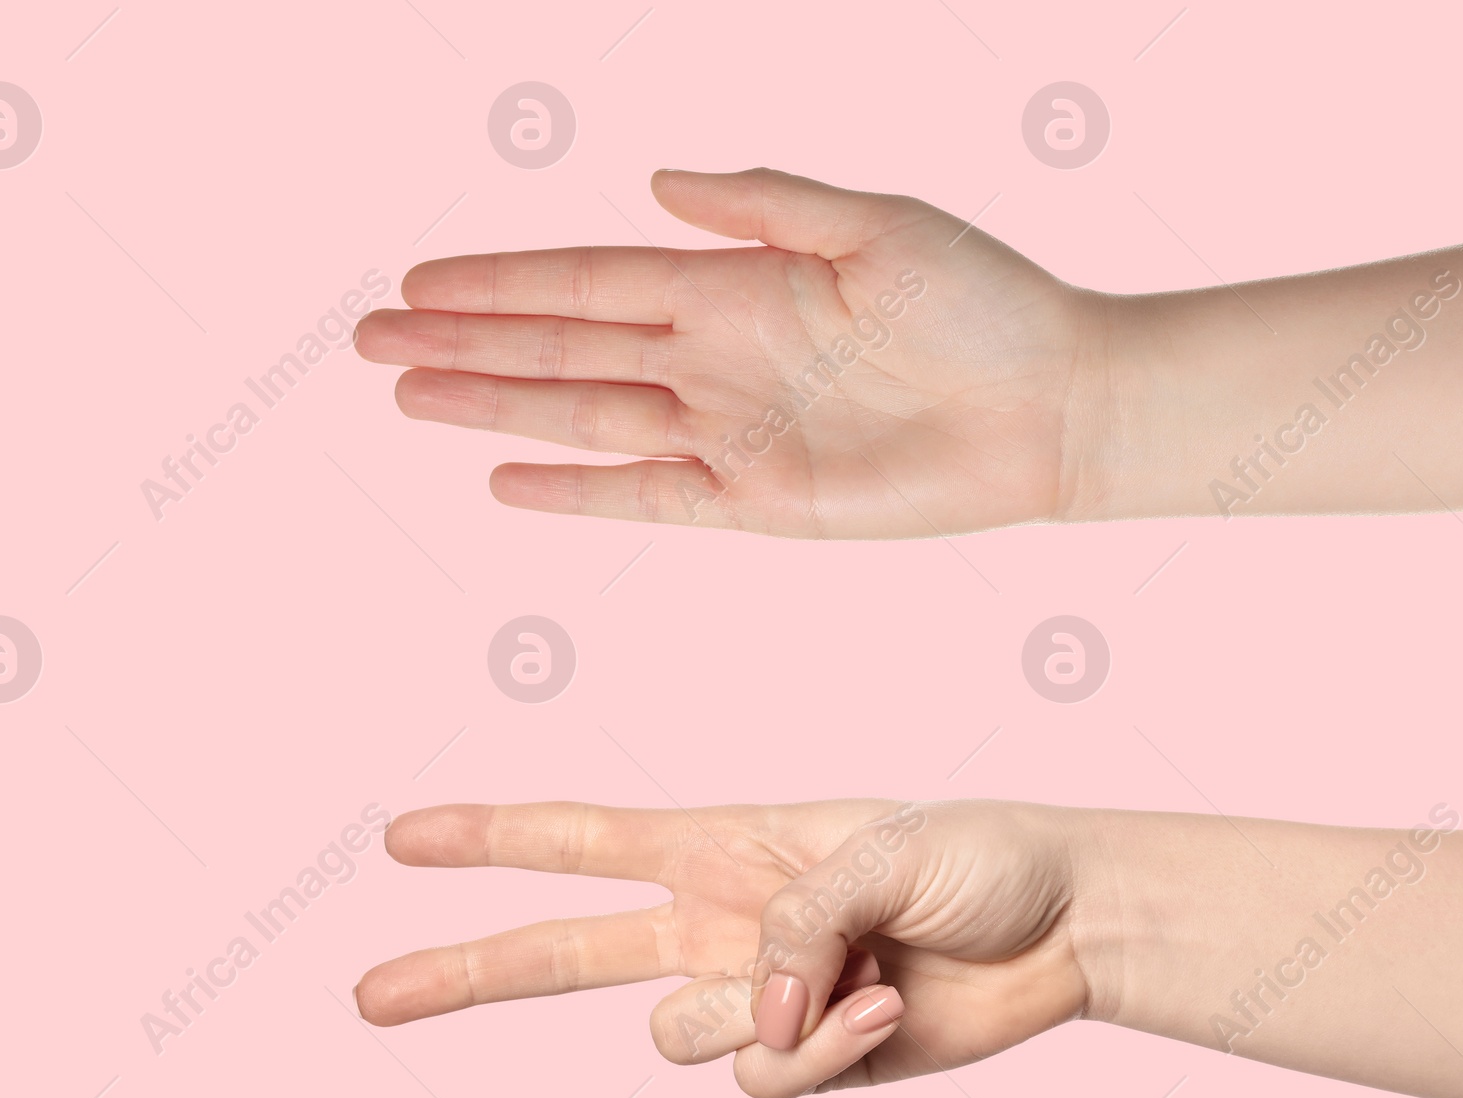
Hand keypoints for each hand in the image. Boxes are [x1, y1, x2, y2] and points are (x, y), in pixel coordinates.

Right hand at [352, 167, 1112, 535]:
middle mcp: (713, 358)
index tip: (416, 280)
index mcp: (733, 282)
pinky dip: (577, 489)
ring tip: (406, 398)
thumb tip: (657, 180)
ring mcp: (728, 434)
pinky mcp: (757, 505)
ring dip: (492, 405)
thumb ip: (764, 203)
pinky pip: (647, 496)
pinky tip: (506, 476)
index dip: (499, 279)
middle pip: (560, 346)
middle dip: (463, 341)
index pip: (587, 277)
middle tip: (365, 341)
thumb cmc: (982, 302)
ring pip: (582, 417)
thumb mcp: (875, 223)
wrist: (1050, 407)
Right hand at [353, 798, 1097, 1097]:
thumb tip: (751, 1016)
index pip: (583, 842)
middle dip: (467, 971)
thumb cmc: (982, 854)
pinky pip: (767, 1081)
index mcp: (725, 849)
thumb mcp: (884, 850)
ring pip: (681, 1041)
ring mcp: (762, 998)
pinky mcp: (810, 1061)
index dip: (491, 839)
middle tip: (368, 995)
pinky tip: (887, 1012)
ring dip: (767, 1017)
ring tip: (867, 972)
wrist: (1067, 928)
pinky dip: (823, 1054)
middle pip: (567, 956)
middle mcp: (723, 926)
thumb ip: (795, 925)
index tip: (403, 841)